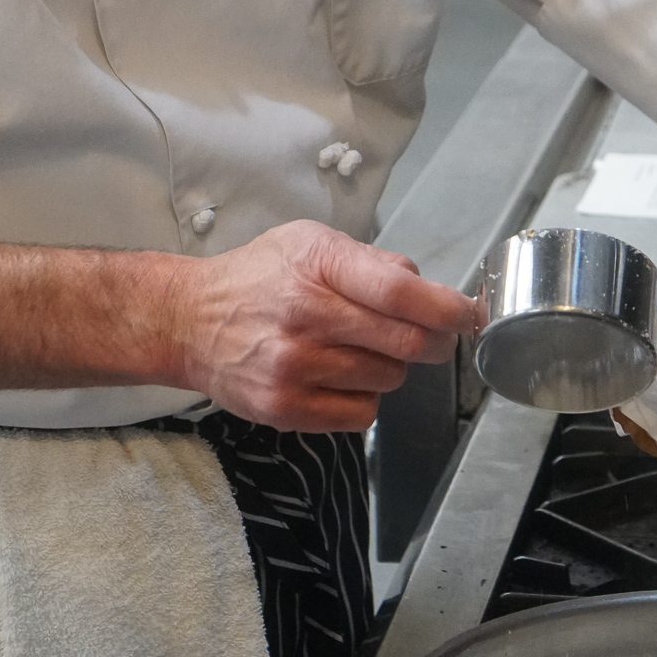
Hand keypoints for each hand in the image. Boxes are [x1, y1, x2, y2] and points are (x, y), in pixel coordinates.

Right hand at [172, 220, 481, 430]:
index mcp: (316, 266)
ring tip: (356, 350)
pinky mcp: (284, 408)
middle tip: (425, 336)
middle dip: (430, 341)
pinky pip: (362, 413)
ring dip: (388, 367)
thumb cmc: (257, 279)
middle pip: (405, 342)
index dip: (446, 308)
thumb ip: (370, 261)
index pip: (399, 292)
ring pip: (389, 379)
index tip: (467, 315)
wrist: (188, 321)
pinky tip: (339, 377)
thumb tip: (424, 286)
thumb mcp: (309, 242)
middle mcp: (305, 316)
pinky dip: (363, 398)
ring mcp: (293, 367)